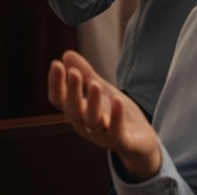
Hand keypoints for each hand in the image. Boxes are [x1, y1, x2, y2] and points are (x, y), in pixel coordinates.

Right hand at [48, 50, 161, 181]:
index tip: (56, 64)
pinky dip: (115, 117)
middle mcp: (85, 125)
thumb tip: (66, 54)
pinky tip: (118, 100)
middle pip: (73, 110)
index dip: (56, 84)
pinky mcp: (121, 141)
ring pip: (92, 121)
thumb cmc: (116, 114)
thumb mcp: (102, 91)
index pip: (60, 100)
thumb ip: (86, 75)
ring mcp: (102, 135)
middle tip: (73, 72)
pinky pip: (116, 131)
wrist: (140, 142)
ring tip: (95, 85)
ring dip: (92, 103)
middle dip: (72, 92)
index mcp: (78, 112)